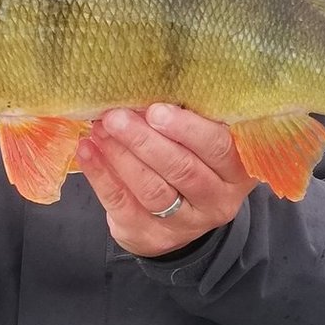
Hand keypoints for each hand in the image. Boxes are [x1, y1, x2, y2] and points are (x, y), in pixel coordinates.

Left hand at [76, 104, 255, 256]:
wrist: (174, 225)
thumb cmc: (188, 165)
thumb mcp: (201, 147)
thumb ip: (187, 123)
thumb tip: (147, 88)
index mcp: (236, 172)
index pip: (218, 147)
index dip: (187, 128)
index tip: (156, 109)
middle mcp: (217, 201)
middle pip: (183, 170)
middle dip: (145, 141)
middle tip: (118, 116)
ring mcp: (185, 224)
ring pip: (153, 189)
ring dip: (122, 155)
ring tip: (100, 128)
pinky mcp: (150, 236)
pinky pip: (122, 203)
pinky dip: (101, 175)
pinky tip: (87, 151)